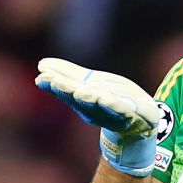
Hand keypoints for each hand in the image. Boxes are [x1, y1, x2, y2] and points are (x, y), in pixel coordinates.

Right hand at [36, 58, 158, 176]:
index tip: (41, 79)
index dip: (55, 85)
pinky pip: (120, 110)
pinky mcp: (129, 114)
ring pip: (98, 105)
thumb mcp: (90, 82)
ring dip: (89, 99)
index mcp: (83, 99)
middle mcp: (94, 108)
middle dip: (67, 90)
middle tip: (53, 82)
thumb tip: (42, 64)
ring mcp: (111, 112)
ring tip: (79, 92)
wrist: (141, 119)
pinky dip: (113, 105)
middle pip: (79, 98)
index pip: (67, 90)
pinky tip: (107, 99)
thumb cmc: (112, 99)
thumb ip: (68, 75)